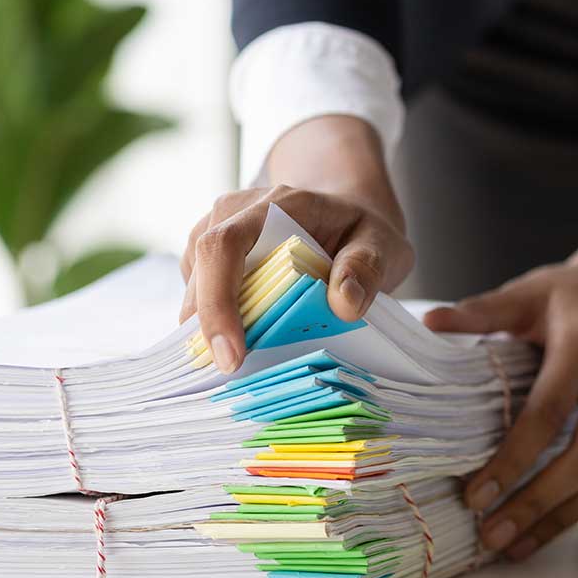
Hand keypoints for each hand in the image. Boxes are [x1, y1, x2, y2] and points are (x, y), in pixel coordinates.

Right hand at [180, 117, 413, 372]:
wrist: (346, 211)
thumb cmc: (361, 229)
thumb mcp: (383, 244)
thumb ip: (366, 267)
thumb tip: (343, 303)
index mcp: (278, 204)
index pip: (226, 245)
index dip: (219, 301)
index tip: (232, 354)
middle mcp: (236, 211)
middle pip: (201, 270)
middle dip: (210, 328)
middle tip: (234, 373)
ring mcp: (216, 230)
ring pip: (195, 287)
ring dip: (211, 328)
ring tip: (244, 361)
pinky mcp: (210, 256)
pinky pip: (200, 294)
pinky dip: (215, 324)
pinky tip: (241, 345)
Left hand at [423, 206, 577, 559]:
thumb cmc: (576, 295)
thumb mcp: (528, 292)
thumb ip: (481, 312)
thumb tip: (429, 322)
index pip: (548, 413)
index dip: (512, 460)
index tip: (475, 496)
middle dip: (538, 505)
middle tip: (491, 535)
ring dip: (563, 519)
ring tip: (515, 544)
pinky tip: (552, 522)